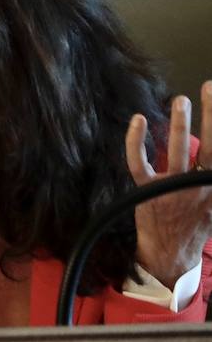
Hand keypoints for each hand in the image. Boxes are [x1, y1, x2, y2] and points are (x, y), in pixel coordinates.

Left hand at [126, 81, 211, 287]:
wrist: (172, 254)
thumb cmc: (195, 225)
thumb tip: (211, 159)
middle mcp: (197, 184)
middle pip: (208, 145)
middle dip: (211, 115)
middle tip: (209, 88)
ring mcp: (171, 187)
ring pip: (176, 150)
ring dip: (178, 123)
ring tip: (180, 100)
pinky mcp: (146, 190)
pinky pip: (139, 162)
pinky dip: (137, 140)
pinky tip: (138, 120)